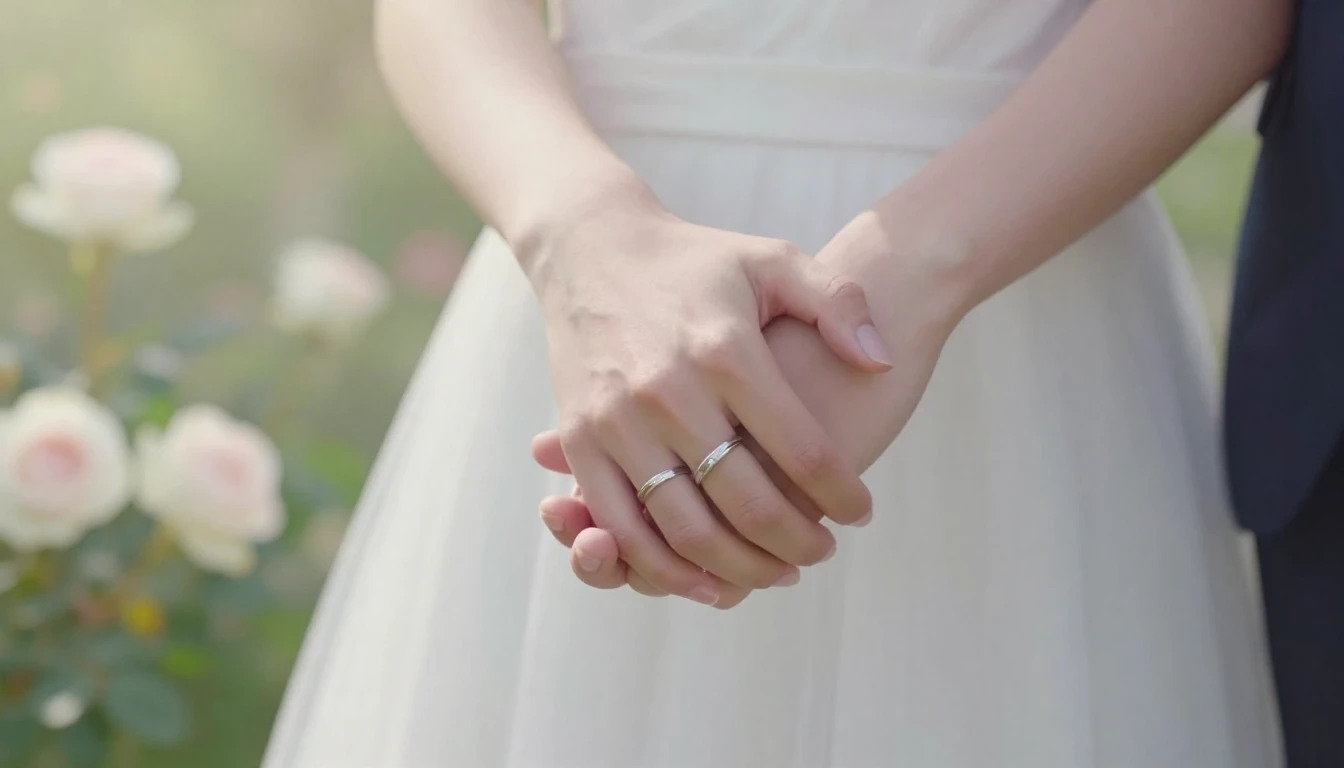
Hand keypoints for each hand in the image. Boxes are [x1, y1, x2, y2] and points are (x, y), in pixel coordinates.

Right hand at [524, 182, 894, 605]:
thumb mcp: (772, 260)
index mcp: (726, 352)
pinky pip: (621, 526)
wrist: (589, 247)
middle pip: (746, 503)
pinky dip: (664, 568)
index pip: (802, 451)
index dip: (841, 494)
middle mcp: (669, 391)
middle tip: (823, 551)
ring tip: (776, 571)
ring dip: (738, 567)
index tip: (861, 512)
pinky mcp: (578, 440)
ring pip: (684, 529)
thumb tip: (880, 361)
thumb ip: (836, 304)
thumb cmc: (694, 261)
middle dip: (797, 543)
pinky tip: (706, 580)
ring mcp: (617, 421)